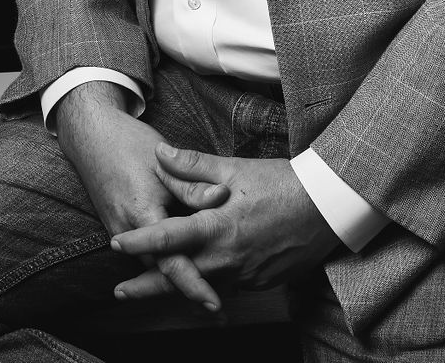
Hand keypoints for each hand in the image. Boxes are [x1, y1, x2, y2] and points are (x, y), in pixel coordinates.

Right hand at [55, 82, 228, 309]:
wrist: (92, 137)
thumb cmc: (129, 145)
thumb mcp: (163, 162)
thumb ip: (191, 184)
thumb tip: (222, 198)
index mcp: (143, 216)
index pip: (172, 261)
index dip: (194, 284)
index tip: (214, 304)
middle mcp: (129, 232)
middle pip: (162, 272)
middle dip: (189, 292)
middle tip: (218, 311)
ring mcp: (121, 232)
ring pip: (153, 264)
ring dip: (176, 280)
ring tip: (206, 297)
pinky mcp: (120, 228)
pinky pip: (145, 253)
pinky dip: (163, 264)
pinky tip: (182, 267)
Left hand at [109, 144, 341, 302]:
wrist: (328, 209)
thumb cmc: (283, 184)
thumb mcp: (237, 169)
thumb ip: (194, 165)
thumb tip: (160, 153)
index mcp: (220, 227)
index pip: (171, 237)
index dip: (141, 241)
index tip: (116, 244)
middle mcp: (228, 258)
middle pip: (179, 277)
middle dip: (147, 286)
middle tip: (120, 292)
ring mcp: (245, 275)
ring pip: (202, 286)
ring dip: (175, 288)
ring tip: (149, 289)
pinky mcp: (259, 281)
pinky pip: (226, 286)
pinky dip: (208, 286)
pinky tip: (199, 282)